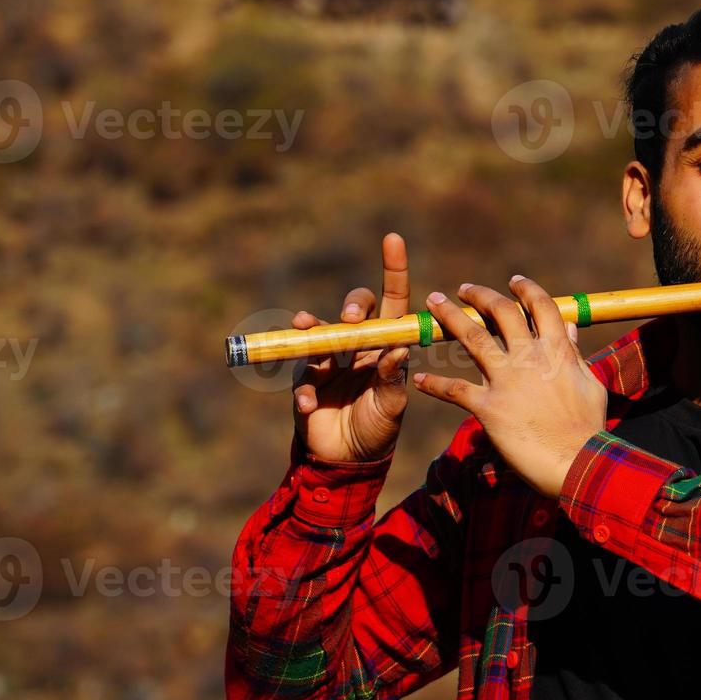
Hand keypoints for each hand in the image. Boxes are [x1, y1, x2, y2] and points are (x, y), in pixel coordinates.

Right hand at [291, 234, 414, 462]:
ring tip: (308, 327)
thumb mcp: (392, 406)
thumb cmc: (379, 428)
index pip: (391, 301)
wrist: (350, 460)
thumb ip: (391, 380)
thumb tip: (398, 349)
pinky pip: (302, 381)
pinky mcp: (307, 384)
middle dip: (352, 305)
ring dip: (313, 329)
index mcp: (386, 346)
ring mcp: (329, 362)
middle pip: (354, 310)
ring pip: (319, 333)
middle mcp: (358, 346)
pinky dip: (305, 393)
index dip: (393, 269)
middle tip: (351, 320)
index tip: (393, 239)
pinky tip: (311, 406)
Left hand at [410, 276, 607, 498]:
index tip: (513, 282)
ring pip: (472, 338)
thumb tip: (569, 327)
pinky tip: (422, 381)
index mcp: (557, 351)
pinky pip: (455, 390)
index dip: (526, 290)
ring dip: (450, 317)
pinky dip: (436, 385)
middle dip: (480, 295)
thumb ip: (575, 354)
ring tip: (434, 303)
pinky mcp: (488, 407)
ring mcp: (506, 380)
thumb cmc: (587, 427)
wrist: (576, 462)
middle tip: (464, 290)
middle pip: (501, 313)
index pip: (541, 307)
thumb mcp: (590, 384)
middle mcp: (529, 358)